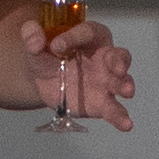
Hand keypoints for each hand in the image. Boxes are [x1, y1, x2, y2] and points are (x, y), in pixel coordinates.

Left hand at [16, 17, 138, 128]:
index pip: (88, 33)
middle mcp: (104, 58)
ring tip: (127, 92)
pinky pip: (114, 109)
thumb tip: (34, 36)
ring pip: (122, 82)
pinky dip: (121, 117)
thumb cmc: (47, 58)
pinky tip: (126, 124)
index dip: (74, 37)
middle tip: (119, 69)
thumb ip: (31, 37)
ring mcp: (106, 81)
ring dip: (125, 86)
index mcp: (90, 38)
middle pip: (118, 56)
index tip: (55, 46)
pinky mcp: (102, 102)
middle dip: (120, 62)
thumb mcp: (35, 46)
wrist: (45, 81)